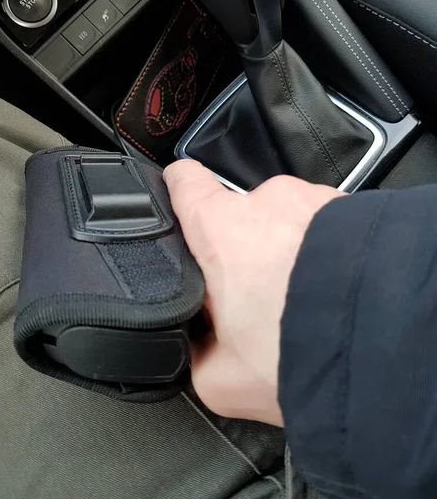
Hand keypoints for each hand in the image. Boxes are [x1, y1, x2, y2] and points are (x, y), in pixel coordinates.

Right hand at [164, 160, 341, 425]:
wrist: (382, 340)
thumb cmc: (302, 350)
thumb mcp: (222, 379)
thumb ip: (198, 353)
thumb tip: (200, 344)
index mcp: (221, 230)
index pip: (183, 181)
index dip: (178, 190)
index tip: (179, 196)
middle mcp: (265, 203)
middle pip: (239, 216)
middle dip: (244, 250)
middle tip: (260, 296)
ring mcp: (311, 200)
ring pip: (284, 222)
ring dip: (288, 250)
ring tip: (305, 296)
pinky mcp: (349, 208)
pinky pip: (322, 224)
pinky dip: (323, 249)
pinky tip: (331, 287)